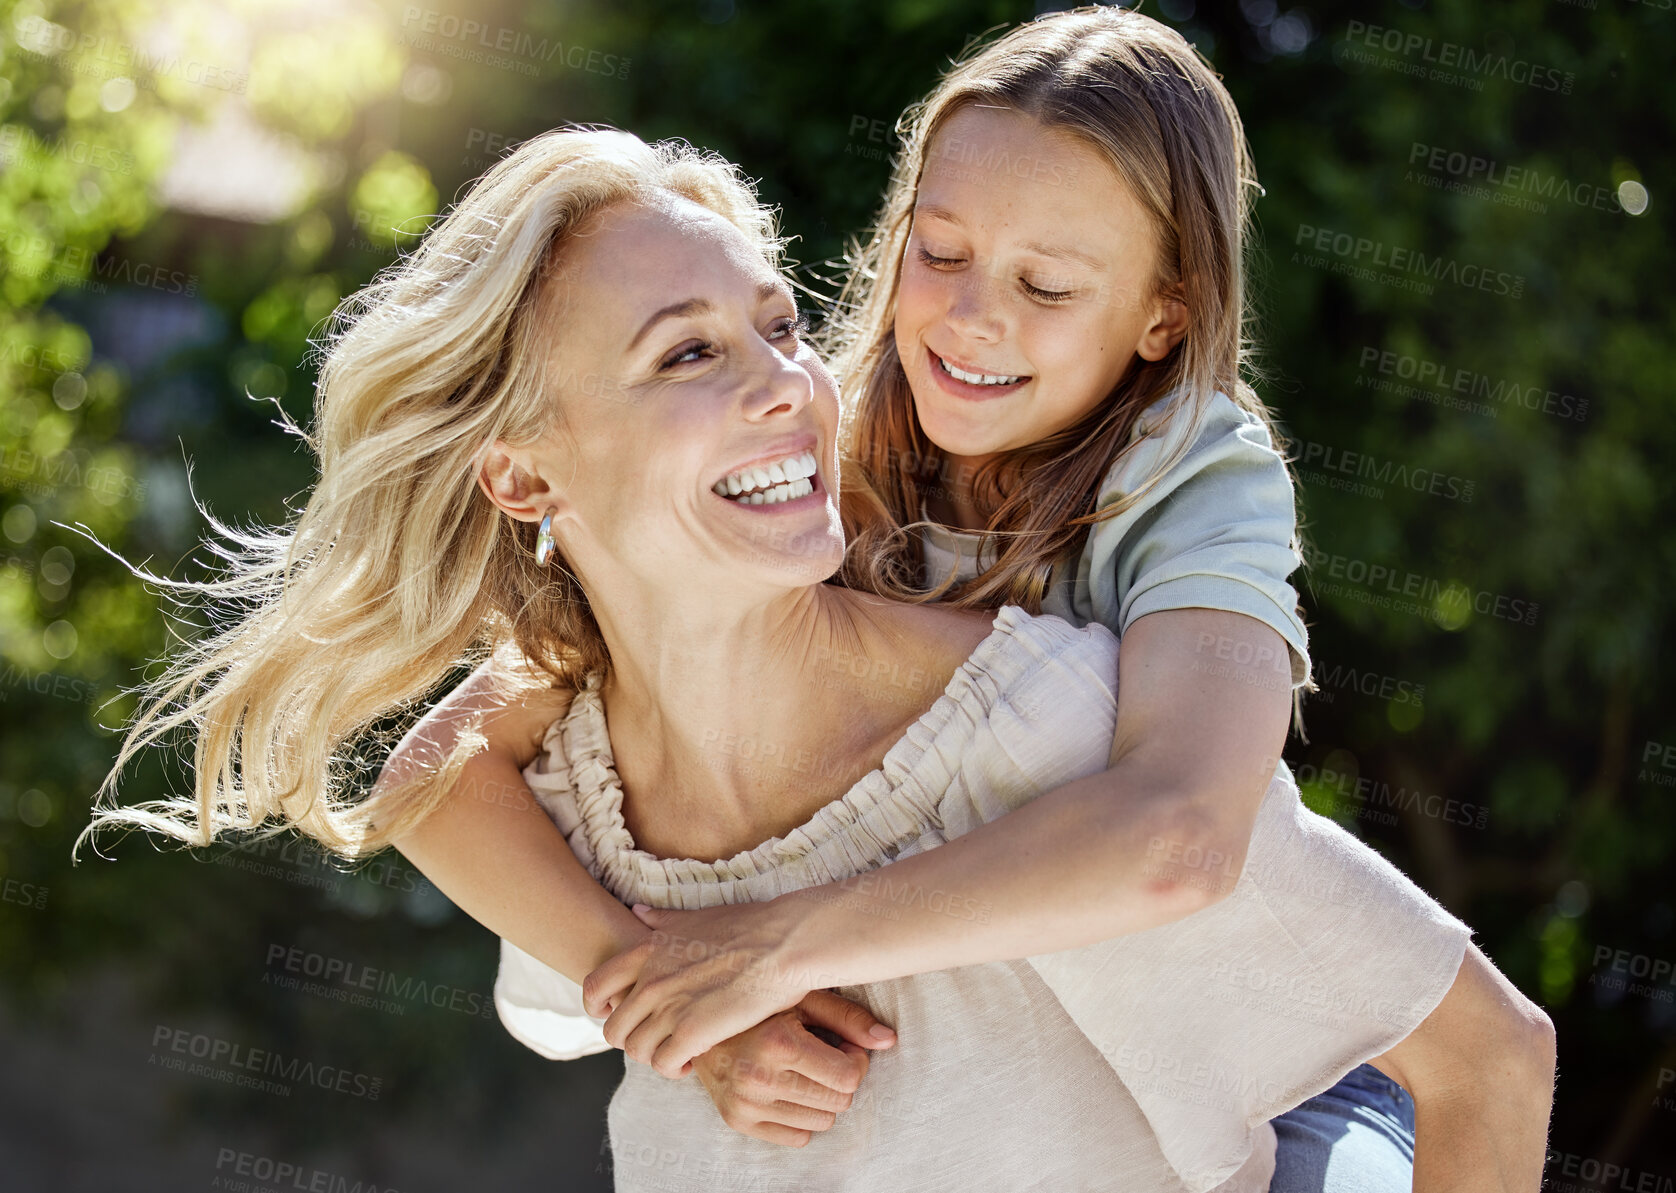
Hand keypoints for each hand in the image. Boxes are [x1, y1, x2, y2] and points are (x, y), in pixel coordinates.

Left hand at [583, 900, 889, 1077]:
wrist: (784, 943)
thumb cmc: (750, 927)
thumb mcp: (696, 917)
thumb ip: (661, 921)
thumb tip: (637, 912)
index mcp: (648, 950)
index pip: (595, 986)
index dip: (596, 1007)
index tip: (611, 1014)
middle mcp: (650, 980)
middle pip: (614, 1028)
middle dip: (632, 1039)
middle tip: (658, 1040)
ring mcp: (669, 1007)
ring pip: (637, 1051)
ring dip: (655, 1056)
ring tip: (679, 1052)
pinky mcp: (692, 1033)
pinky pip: (663, 1064)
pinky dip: (674, 1068)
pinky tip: (693, 1060)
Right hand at [693, 989, 892, 1146]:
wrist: (699, 1023)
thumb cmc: (760, 1005)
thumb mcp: (803, 998)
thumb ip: (848, 1018)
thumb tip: (889, 1041)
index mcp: (778, 1043)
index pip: (848, 1077)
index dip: (855, 1061)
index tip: (842, 1046)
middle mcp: (759, 1078)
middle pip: (839, 1102)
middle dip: (840, 1079)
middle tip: (823, 1056)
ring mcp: (746, 1104)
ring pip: (822, 1121)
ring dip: (821, 1097)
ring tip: (802, 1070)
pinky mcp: (738, 1121)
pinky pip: (798, 1137)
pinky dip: (801, 1116)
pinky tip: (786, 1088)